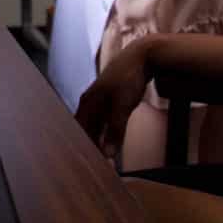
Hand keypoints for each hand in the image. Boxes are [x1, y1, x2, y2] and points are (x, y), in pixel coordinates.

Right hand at [74, 38, 153, 157]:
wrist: (142, 55)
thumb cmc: (129, 77)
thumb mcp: (123, 106)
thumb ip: (115, 130)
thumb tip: (108, 154)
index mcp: (88, 102)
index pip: (80, 132)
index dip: (84, 149)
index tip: (89, 166)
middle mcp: (90, 101)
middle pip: (86, 130)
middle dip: (90, 147)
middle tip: (96, 166)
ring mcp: (100, 99)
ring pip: (95, 125)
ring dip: (98, 140)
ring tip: (103, 157)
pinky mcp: (110, 98)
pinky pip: (103, 120)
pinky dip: (106, 132)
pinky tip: (110, 140)